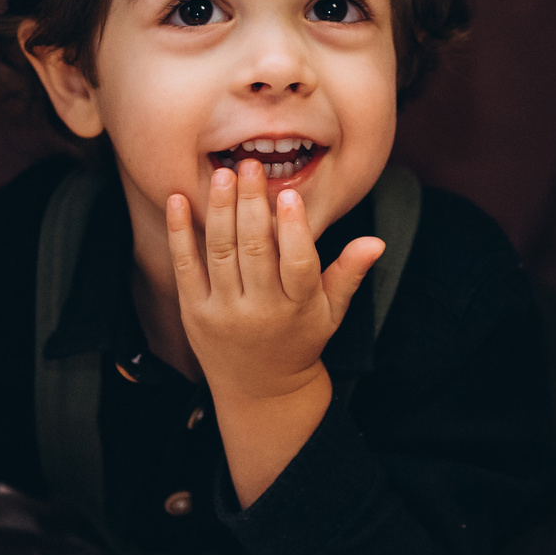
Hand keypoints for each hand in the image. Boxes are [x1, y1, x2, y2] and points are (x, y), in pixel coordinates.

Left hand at [166, 160, 384, 502]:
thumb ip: (348, 274)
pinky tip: (179, 199)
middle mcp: (260, 310)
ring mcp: (224, 311)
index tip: (289, 194)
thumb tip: (376, 243)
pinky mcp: (194, 312)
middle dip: (250, 203)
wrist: (259, 390)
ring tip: (223, 173)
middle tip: (249, 164)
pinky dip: (180, 231)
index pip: (298, 264)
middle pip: (254, 249)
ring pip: (220, 251)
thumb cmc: (300, 340)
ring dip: (220, 209)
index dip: (293, 229)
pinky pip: (185, 266)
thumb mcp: (331, 312)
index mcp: (298, 307)